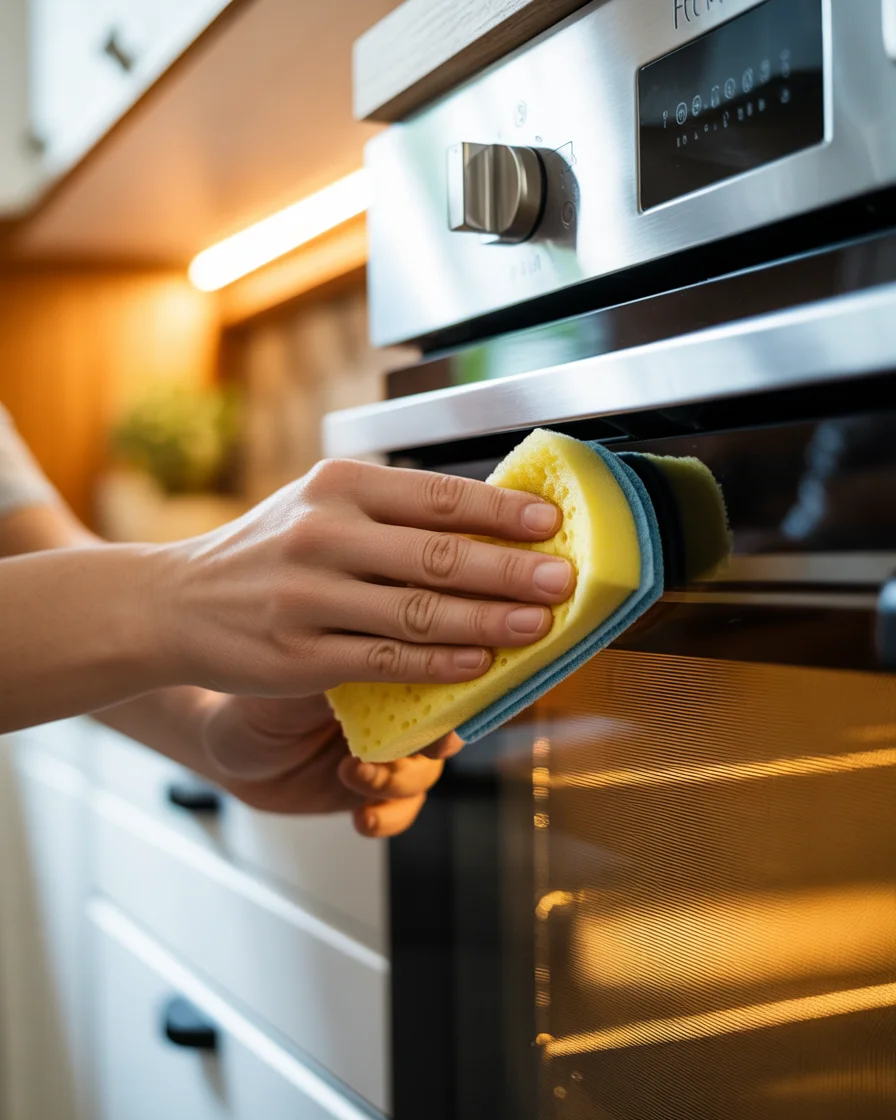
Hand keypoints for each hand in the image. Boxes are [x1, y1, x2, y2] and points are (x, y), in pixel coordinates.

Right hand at [158, 459, 573, 697]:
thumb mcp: (319, 504)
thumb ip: (392, 509)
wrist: (174, 602)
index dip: (502, 511)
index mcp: (339, 485)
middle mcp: (325, 534)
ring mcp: (310, 597)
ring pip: (419, 613)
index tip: (549, 523)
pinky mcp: (300, 656)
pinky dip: (439, 665)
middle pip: (438, 555)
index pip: (438, 496)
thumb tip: (488, 519)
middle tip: (563, 580)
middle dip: (511, 570)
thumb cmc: (266, 550)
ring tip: (538, 625)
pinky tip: (478, 664)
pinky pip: (386, 661)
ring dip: (488, 621)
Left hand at [202, 692, 457, 836]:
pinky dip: (389, 817)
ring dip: (398, 780)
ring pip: (424, 773)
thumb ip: (346, 676)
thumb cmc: (258, 701)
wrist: (226, 751)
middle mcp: (395, 710)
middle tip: (423, 749)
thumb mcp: (296, 682)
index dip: (448, 692)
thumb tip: (389, 661)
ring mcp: (388, 752)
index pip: (434, 676)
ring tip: (355, 774)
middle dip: (437, 742)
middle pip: (444, 726)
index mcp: (384, 669)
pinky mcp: (375, 792)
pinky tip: (363, 818)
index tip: (443, 707)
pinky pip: (401, 811)